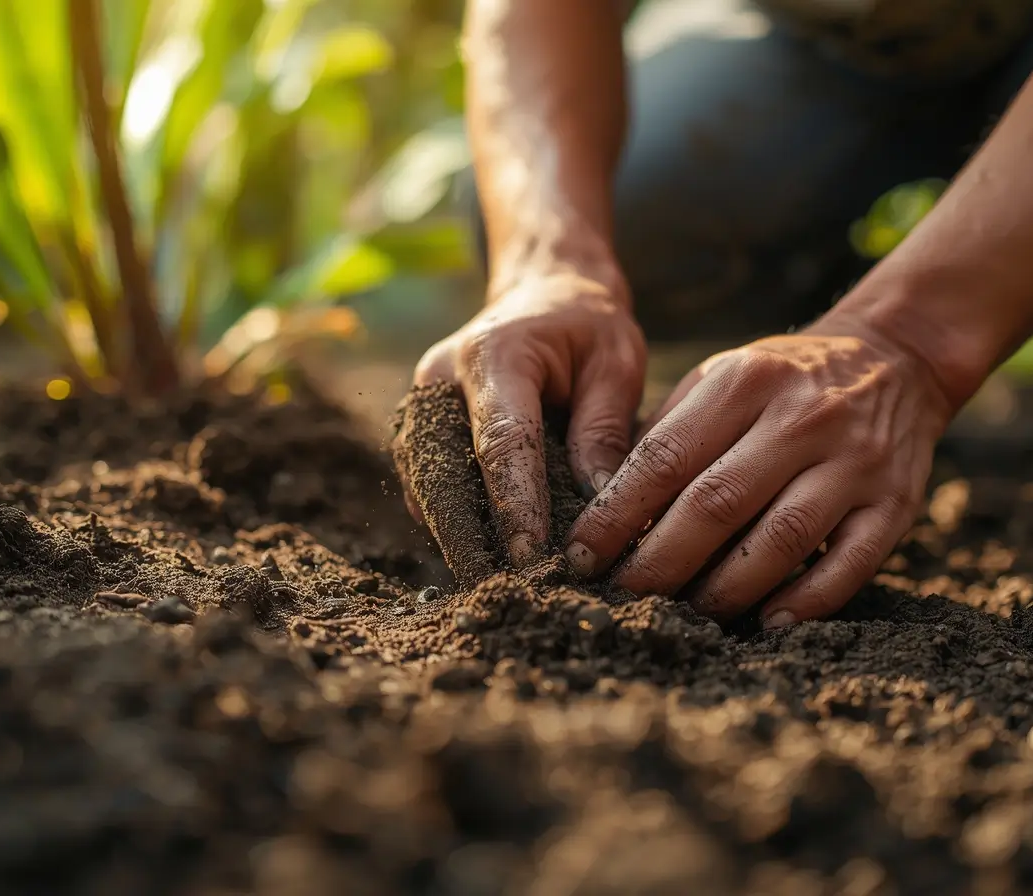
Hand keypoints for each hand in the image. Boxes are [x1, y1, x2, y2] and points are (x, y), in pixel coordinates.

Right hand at [408, 265, 645, 564]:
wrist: (541, 292)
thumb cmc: (586, 326)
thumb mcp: (616, 363)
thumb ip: (605, 431)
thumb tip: (601, 506)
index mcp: (494, 356)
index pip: (501, 444)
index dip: (515, 507)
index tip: (535, 559)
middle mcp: (440, 381)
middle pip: (448, 478)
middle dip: (477, 542)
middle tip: (514, 596)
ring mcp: (419, 406)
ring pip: (429, 491)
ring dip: (461, 541)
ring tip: (504, 590)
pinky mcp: (416, 430)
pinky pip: (429, 490)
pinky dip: (455, 526)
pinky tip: (490, 558)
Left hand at [562, 326, 951, 627]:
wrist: (895, 359)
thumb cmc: (783, 380)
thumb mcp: (723, 376)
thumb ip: (670, 433)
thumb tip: (606, 508)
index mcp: (746, 382)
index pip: (666, 457)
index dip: (617, 513)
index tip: (582, 555)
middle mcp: (802, 419)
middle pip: (717, 504)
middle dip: (660, 561)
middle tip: (624, 597)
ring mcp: (854, 463)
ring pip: (781, 540)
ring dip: (725, 589)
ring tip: (686, 616)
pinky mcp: (894, 504)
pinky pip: (849, 565)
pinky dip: (806, 602)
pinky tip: (766, 623)